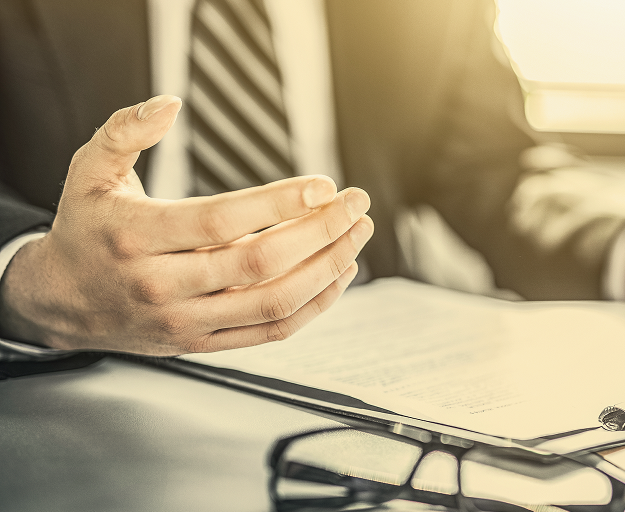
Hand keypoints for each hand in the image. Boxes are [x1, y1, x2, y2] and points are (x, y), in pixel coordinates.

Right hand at [0, 95, 373, 354]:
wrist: (60, 301)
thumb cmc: (88, 227)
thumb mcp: (88, 170)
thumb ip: (126, 131)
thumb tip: (170, 104)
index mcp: (135, 236)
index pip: (222, 221)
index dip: (279, 203)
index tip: (323, 184)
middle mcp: (160, 284)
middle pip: (258, 262)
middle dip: (320, 231)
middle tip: (356, 204)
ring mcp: (184, 320)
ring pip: (273, 302)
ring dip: (327, 268)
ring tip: (357, 235)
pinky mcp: (201, 343)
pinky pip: (271, 331)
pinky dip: (314, 305)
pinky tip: (338, 274)